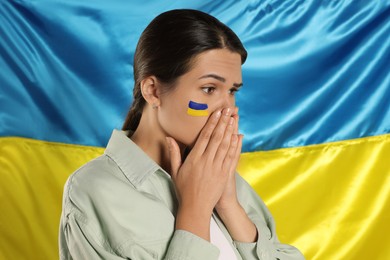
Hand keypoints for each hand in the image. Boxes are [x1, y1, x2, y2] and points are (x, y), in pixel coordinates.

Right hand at [166, 107, 238, 239]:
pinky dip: (235, 146)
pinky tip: (238, 136)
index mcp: (194, 159)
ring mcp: (217, 168)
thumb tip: (169, 138)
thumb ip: (174, 153)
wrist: (196, 208)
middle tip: (229, 109)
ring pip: (226, 145)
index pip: (205, 137)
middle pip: (217, 138)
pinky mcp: (225, 175)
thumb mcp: (175, 171)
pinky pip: (231, 157)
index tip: (217, 113)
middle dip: (224, 122)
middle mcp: (207, 161)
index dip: (212, 123)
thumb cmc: (184, 189)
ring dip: (230, 130)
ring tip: (234, 118)